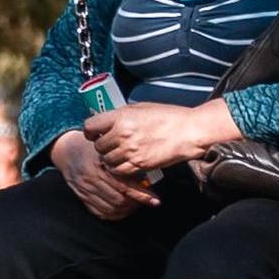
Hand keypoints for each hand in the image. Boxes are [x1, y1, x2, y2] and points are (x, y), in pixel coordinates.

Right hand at [46, 125, 141, 217]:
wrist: (66, 150)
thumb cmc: (91, 147)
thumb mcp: (108, 149)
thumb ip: (125, 162)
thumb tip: (147, 177)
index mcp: (99, 166)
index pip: (125, 186)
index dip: (142, 195)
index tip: (156, 200)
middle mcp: (91, 180)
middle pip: (119, 201)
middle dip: (136, 203)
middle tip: (147, 200)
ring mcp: (85, 191)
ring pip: (111, 209)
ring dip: (126, 210)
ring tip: (136, 204)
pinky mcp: (81, 198)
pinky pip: (100, 213)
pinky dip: (114, 214)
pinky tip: (122, 209)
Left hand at [90, 97, 239, 178]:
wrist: (188, 131)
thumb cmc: (168, 116)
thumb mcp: (140, 108)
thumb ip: (121, 115)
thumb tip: (108, 121)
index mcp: (121, 117)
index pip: (90, 126)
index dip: (90, 131)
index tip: (93, 133)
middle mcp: (122, 134)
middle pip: (98, 146)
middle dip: (102, 146)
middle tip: (110, 144)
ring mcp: (130, 151)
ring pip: (107, 160)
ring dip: (110, 158)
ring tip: (119, 154)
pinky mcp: (140, 164)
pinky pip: (119, 171)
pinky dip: (119, 169)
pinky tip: (126, 163)